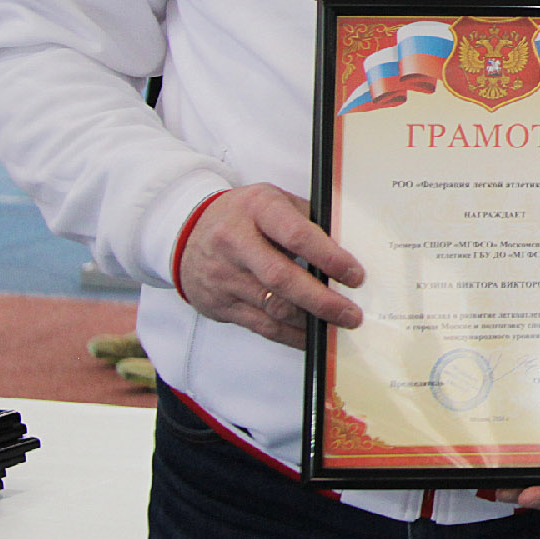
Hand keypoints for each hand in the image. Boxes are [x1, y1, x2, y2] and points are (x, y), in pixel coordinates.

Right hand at [177, 184, 364, 349]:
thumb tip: (346, 247)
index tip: (355, 275)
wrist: (184, 231)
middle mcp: (236, 243)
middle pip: (283, 278)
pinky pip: (260, 325)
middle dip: (322, 300)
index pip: (297, 236)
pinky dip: (290, 335)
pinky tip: (310, 337)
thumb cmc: (243, 214)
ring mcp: (224, 276)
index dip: (329, 257)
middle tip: (350, 314)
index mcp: (257, 209)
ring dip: (309, 321)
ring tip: (337, 327)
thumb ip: (306, 219)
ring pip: (272, 307)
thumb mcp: (273, 201)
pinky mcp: (219, 304)